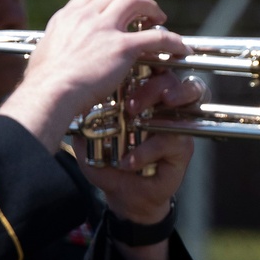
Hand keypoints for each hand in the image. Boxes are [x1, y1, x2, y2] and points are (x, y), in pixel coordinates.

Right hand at [0, 0, 188, 152]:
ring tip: (160, 18)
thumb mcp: (41, 61)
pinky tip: (180, 48)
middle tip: (140, 12)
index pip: (87, 0)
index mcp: (65, 19)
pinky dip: (171, 41)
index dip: (102, 4)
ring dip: (150, 8)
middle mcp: (85, 17)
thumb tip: (45, 65)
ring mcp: (106, 29)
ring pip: (135, 3)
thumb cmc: (41, 86)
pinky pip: (156, 38)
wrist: (50, 92)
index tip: (108, 12)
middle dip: (129, 1)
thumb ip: (50, 55)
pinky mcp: (123, 47)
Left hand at [73, 71, 202, 224]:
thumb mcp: (90, 141)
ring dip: (167, 102)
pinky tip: (129, 161)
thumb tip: (70, 103)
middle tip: (130, 105)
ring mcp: (178, 124)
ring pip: (188, 98)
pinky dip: (148, 150)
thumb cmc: (111, 163)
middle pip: (171, 78)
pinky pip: (172, 140)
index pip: (151, 69)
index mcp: (145, 96)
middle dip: (152, 86)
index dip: (146, 63)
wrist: (124, 196)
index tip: (128, 69)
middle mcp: (164, 105)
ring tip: (141, 119)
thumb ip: (83, 121)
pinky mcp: (183, 148)